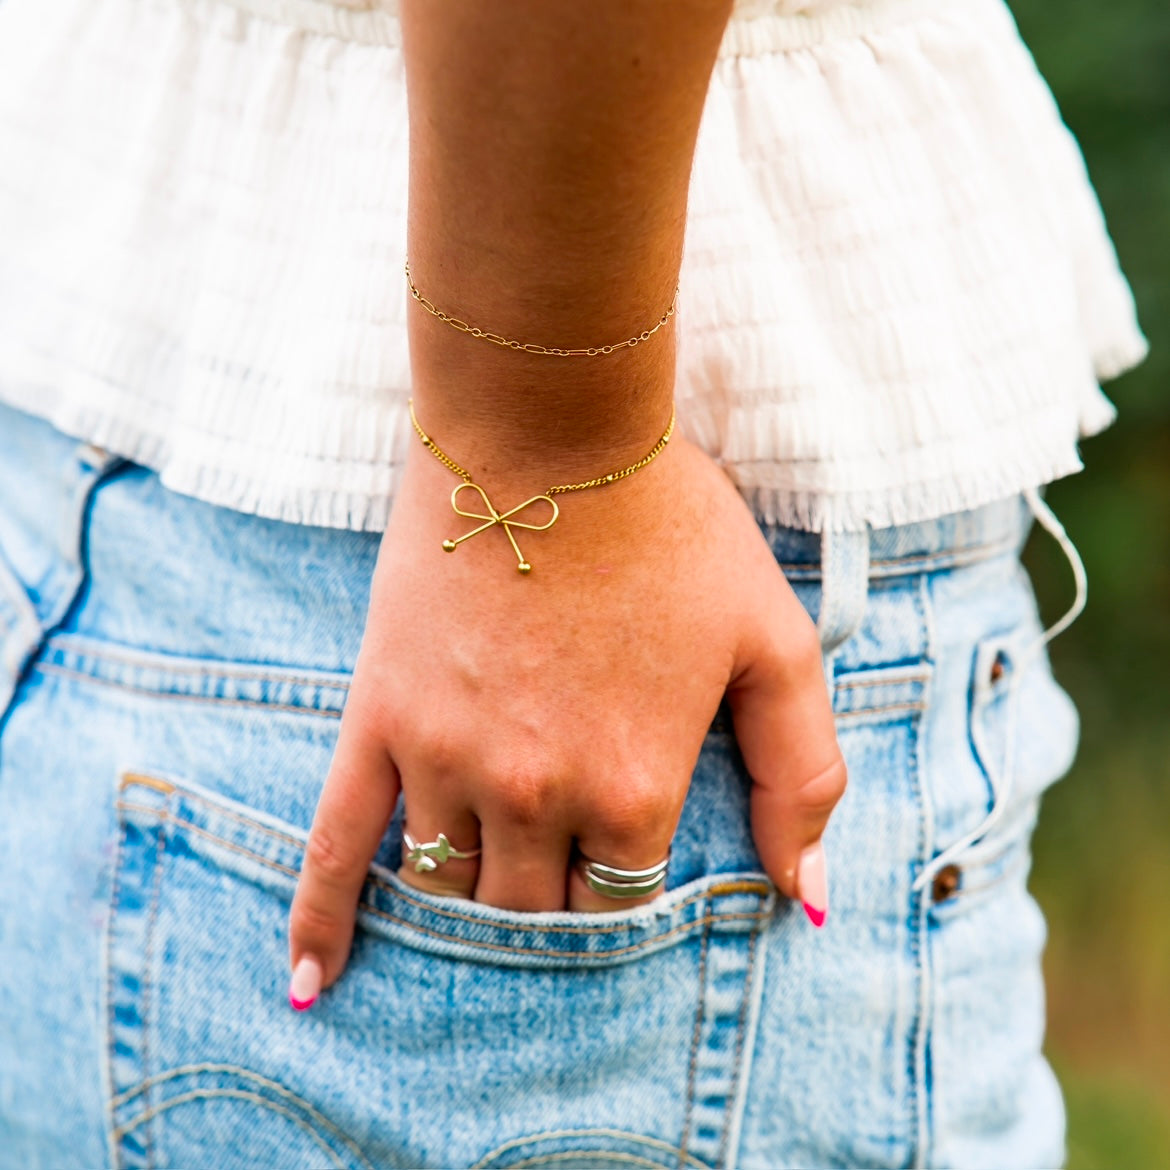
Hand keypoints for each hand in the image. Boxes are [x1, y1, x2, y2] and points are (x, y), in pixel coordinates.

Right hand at [287, 434, 844, 1001]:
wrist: (552, 434)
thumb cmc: (673, 530)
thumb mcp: (776, 643)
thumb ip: (803, 778)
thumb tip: (809, 902)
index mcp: (634, 785)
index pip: (622, 905)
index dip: (622, 897)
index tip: (615, 878)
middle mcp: (537, 791)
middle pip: (532, 910)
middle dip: (547, 911)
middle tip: (547, 886)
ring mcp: (447, 759)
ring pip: (449, 888)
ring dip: (466, 909)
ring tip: (473, 908)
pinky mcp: (381, 719)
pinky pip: (337, 843)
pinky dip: (323, 920)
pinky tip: (312, 984)